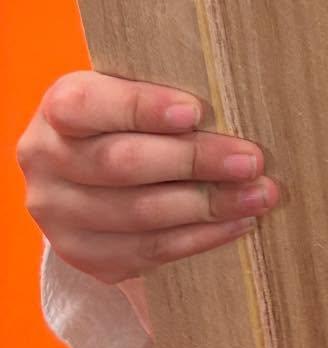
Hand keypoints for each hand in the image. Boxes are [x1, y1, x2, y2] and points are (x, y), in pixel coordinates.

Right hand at [17, 72, 279, 284]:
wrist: (94, 176)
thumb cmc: (133, 120)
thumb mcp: (136, 92)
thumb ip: (170, 92)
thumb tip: (237, 101)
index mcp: (60, 109)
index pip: (90, 104)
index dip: (142, 108)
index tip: (195, 112)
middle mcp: (48, 162)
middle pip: (122, 163)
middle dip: (195, 161)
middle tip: (251, 161)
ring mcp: (60, 215)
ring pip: (138, 214)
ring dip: (208, 206)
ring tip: (259, 195)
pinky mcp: (86, 255)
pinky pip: (149, 251)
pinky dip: (201, 237)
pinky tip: (239, 222)